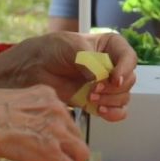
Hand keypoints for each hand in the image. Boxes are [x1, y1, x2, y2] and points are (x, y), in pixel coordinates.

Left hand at [0, 31, 137, 119]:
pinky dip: (113, 113)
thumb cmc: (48, 51)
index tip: (114, 78)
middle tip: (95, 90)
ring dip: (113, 101)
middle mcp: (110, 66)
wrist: (30, 70)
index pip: (128, 56)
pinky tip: (101, 111)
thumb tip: (100, 76)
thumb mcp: (68, 47)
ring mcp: (104, 85)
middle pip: (128, 80)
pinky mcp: (96, 102)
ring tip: (93, 100)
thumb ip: (87, 59)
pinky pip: (116, 111)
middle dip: (114, 88)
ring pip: (123, 96)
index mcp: (108, 47)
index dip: (125, 68)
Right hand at [0, 86, 88, 160]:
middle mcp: (59, 110)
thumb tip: (22, 126)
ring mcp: (59, 131)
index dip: (61, 135)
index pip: (65, 117)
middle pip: (76, 135)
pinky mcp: (53, 152)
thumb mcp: (14, 102)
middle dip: (69, 150)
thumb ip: (26, 112)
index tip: (52, 144)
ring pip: (80, 153)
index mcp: (48, 95)